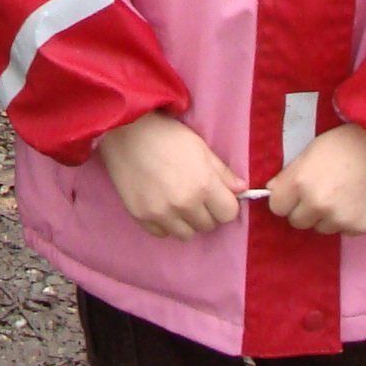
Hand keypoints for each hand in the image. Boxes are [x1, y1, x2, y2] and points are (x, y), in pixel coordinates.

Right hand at [96, 111, 245, 239]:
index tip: (215, 195)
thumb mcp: (199, 147)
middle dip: (206, 212)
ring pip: (186, 234)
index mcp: (203, 185)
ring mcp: (161, 213)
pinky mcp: (141, 217)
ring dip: (186, 221)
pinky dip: (165, 223)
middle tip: (194, 194)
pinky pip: (162, 233)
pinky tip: (160, 204)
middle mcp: (184, 204)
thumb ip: (222, 172)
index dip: (224, 204)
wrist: (124, 131)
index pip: (229, 214)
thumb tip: (241, 189)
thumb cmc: (166, 134)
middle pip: (208, 225)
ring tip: (177, 201)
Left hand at [263, 122, 365, 235]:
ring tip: (341, 195)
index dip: (284, 199)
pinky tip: (356, 201)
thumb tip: (272, 192)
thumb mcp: (311, 150)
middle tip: (319, 193)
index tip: (293, 194)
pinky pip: (343, 231)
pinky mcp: (360, 228)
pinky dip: (346, 220)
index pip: (276, 207)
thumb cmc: (347, 143)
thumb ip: (290, 174)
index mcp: (300, 182)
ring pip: (321, 228)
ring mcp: (339, 219)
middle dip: (304, 210)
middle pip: (297, 222)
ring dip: (325, 217)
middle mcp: (317, 205)